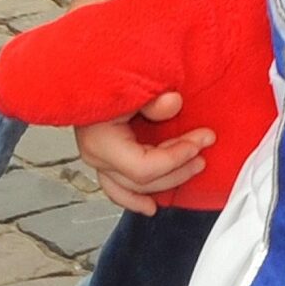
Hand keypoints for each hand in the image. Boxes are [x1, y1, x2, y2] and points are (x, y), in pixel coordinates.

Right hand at [77, 94, 211, 214]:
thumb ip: (150, 98)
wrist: (82, 79)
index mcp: (100, 141)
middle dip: (179, 167)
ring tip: (192, 170)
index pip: (144, 167)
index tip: (198, 143)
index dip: (175, 159)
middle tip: (202, 148)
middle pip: (144, 180)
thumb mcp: (128, 86)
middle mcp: (96, 156)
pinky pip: (121, 189)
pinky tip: (150, 206)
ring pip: (135, 188)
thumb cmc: (102, 82)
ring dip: (167, 181)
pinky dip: (136, 198)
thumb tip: (172, 102)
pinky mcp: (104, 161)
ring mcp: (99, 162)